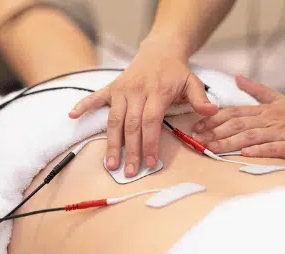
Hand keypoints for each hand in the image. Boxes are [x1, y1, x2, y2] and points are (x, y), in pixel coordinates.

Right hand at [69, 40, 217, 176]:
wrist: (160, 50)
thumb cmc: (176, 71)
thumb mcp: (192, 82)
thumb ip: (200, 98)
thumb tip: (212, 112)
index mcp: (157, 91)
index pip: (150, 121)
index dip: (149, 143)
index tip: (150, 163)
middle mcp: (137, 91)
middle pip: (131, 125)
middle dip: (130, 151)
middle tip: (130, 172)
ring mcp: (122, 89)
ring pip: (113, 119)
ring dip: (111, 142)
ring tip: (110, 164)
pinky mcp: (112, 87)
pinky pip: (95, 97)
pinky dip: (83, 106)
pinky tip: (72, 116)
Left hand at [192, 75, 284, 162]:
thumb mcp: (280, 98)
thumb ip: (257, 90)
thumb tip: (238, 78)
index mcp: (265, 109)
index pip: (234, 112)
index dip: (214, 118)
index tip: (198, 125)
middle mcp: (270, 119)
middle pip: (238, 124)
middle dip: (215, 131)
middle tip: (197, 138)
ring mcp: (281, 132)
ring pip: (250, 136)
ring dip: (229, 142)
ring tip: (211, 149)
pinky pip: (273, 147)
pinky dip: (258, 150)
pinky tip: (244, 154)